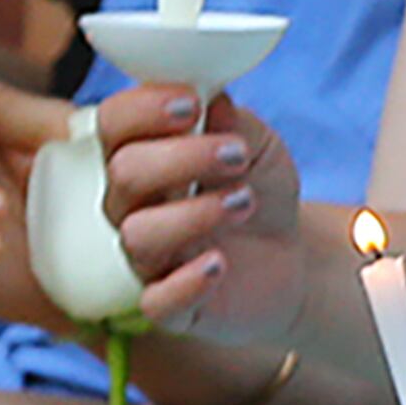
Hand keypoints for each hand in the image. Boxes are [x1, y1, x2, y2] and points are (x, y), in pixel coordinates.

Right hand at [99, 87, 293, 335]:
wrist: (292, 257)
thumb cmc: (258, 190)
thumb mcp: (259, 148)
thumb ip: (234, 123)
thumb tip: (212, 99)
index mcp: (144, 155)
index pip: (114, 125)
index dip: (142, 110)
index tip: (192, 104)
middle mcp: (133, 206)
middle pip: (124, 174)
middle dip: (180, 157)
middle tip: (235, 155)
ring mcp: (148, 258)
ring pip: (137, 235)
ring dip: (193, 213)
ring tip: (244, 202)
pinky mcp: (171, 305)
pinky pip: (155, 301)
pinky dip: (186, 282)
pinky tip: (219, 263)